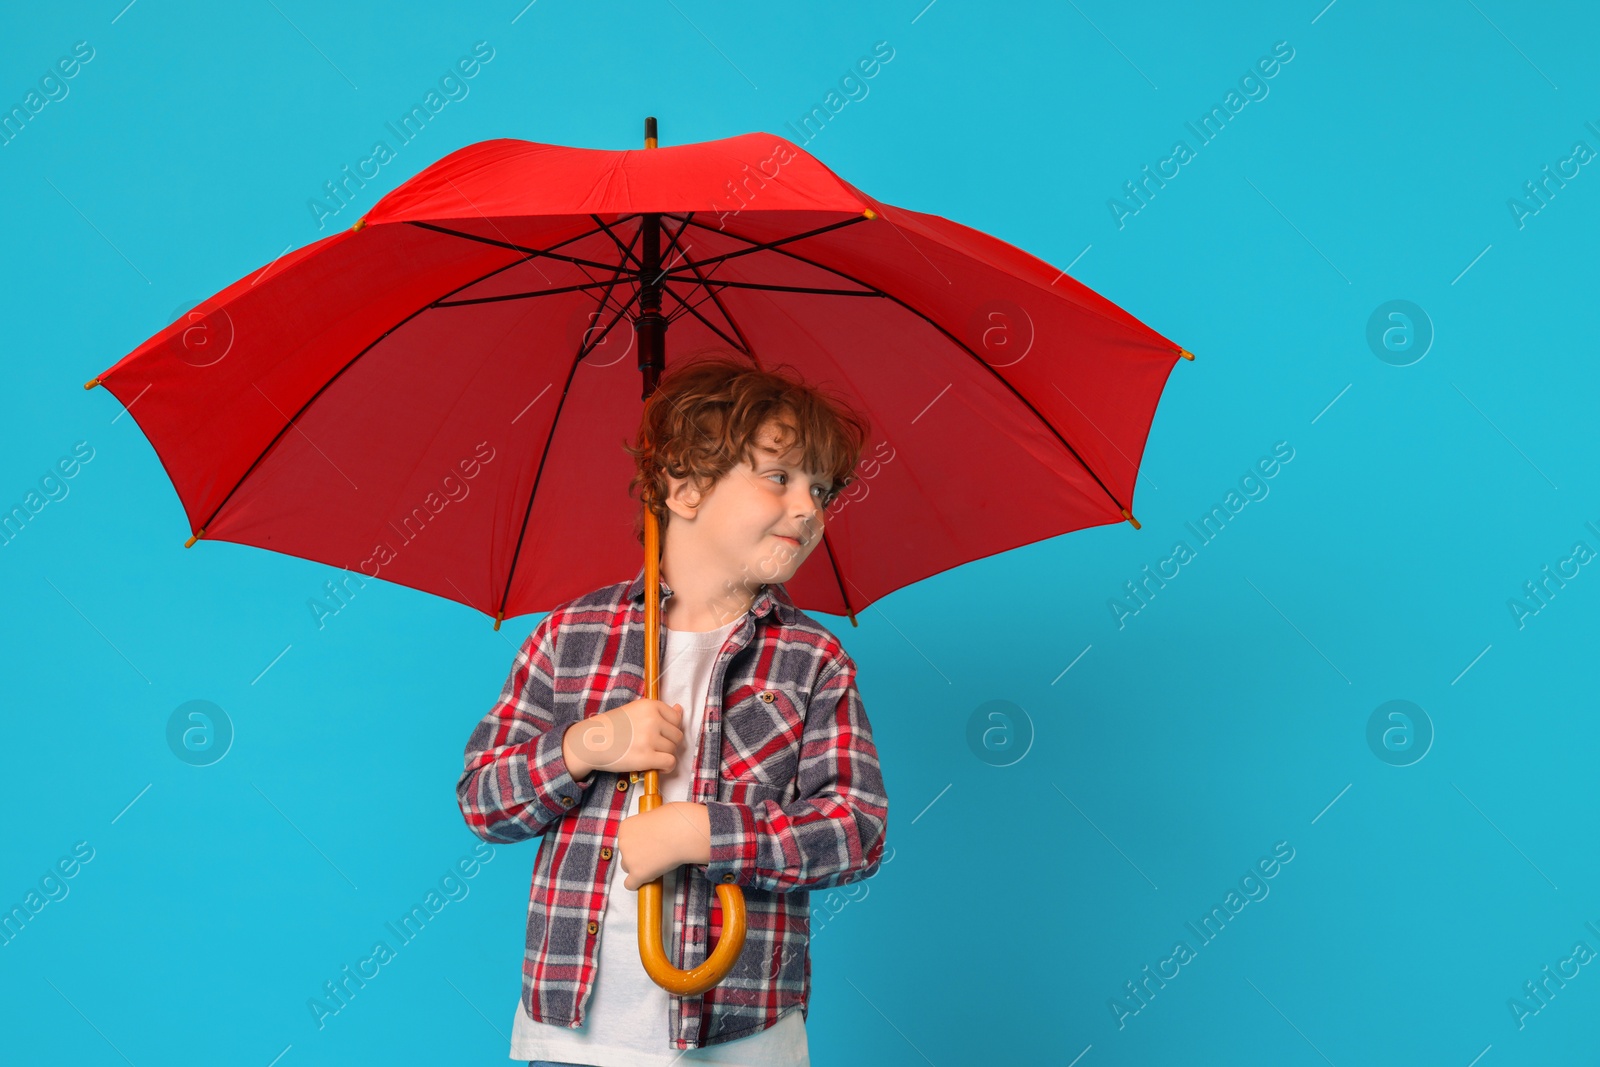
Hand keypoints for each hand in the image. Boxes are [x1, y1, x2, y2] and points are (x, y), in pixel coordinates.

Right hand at [562, 698, 683, 781]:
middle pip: (677, 735)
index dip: (669, 729)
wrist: (590, 742)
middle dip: (668, 744)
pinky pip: (670, 762)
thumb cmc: (611, 727)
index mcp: (650, 705)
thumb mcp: (634, 711)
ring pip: (673, 750)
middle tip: (653, 748)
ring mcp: (650, 738)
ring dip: (664, 756)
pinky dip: (666, 767)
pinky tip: (656, 767)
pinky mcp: (646, 757)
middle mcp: (652, 719)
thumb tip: (680, 709)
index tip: (659, 735)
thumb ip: (658, 712)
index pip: (676, 718)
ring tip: (650, 756)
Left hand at [617, 802, 711, 891]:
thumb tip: (648, 836)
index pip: (625, 840)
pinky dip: (638, 883)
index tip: (650, 843)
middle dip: (638, 856)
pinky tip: (648, 879)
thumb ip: (645, 828)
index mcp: (625, 828)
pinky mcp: (637, 873)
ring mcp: (629, 859)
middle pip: (625, 854)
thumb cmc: (673, 822)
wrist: (681, 832)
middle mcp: (623, 843)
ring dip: (639, 868)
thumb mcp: (653, 818)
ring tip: (657, 863)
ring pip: (628, 868)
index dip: (639, 843)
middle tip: (655, 854)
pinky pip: (630, 884)